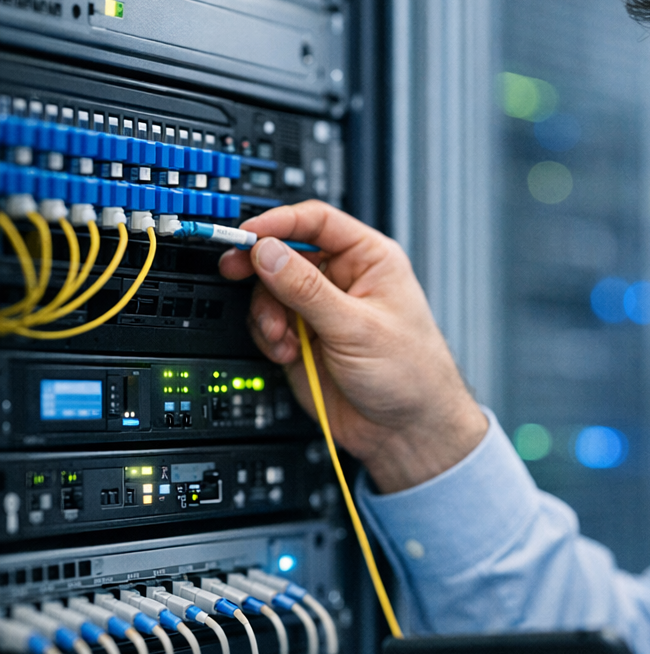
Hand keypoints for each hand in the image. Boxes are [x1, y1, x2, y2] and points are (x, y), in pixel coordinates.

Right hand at [219, 201, 487, 492]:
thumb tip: (267, 252)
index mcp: (369, 260)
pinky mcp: (304, 339)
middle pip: (286, 253)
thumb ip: (307, 290)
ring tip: (281, 337)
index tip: (248, 234)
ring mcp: (321, 310)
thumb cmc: (411, 374)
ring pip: (270, 290)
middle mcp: (343, 280)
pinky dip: (269, 337)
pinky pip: (269, 323)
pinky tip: (287, 353)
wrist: (405, 431)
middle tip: (234, 270)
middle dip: (260, 267)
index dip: (279, 223)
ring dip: (267, 313)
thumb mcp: (356, 327)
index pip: (317, 222)